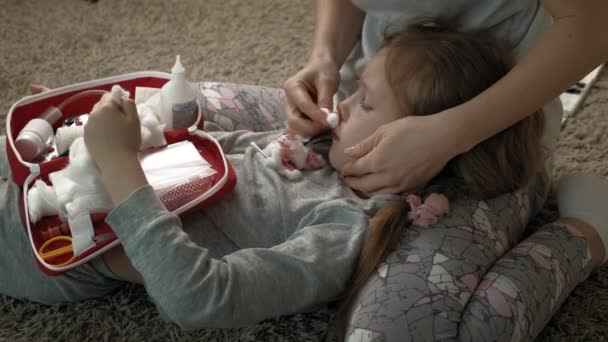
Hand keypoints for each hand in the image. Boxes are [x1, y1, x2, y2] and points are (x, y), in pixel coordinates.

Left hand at [84, 92, 140, 170]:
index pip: (110, 96)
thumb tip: (123, 98)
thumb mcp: (135, 119)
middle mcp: (93, 113)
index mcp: (106, 107)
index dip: (119, 102)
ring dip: (104, 119)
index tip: (125, 112)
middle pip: (101, 105)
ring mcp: (87, 125)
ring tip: (113, 131)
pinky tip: (106, 138)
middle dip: (110, 110)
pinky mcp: (85, 136)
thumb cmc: (128, 140)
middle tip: (120, 122)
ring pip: (96, 116)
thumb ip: (129, 104)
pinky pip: (93, 127)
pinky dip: (99, 129)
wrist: (116, 162)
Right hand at [283, 57, 340, 136]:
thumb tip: (327, 119)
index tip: (331, 121)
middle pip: (294, 121)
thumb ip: (326, 100)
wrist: (321, 69)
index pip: (302, 105)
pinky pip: (301, 129)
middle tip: (329, 125)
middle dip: (312, 127)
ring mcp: (291, 111)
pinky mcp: (297, 117)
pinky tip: (324, 125)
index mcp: (292, 87)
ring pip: (296, 129)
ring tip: (327, 124)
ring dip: (312, 131)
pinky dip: (312, 131)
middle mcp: (288, 101)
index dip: (316, 116)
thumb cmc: (323, 71)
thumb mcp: (327, 81)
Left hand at [341, 113, 457, 194]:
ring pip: (376, 194)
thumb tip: (348, 153)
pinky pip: (391, 194)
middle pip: (363, 186)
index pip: (356, 170)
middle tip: (347, 179)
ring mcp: (400, 185)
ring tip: (360, 185)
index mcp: (377, 161)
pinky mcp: (412, 188)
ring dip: (365, 191)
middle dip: (352, 182)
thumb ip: (365, 145)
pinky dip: (381, 193)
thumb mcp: (385, 131)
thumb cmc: (413, 129)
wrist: (442, 138)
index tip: (343, 168)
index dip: (347, 169)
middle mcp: (387, 177)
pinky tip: (379, 187)